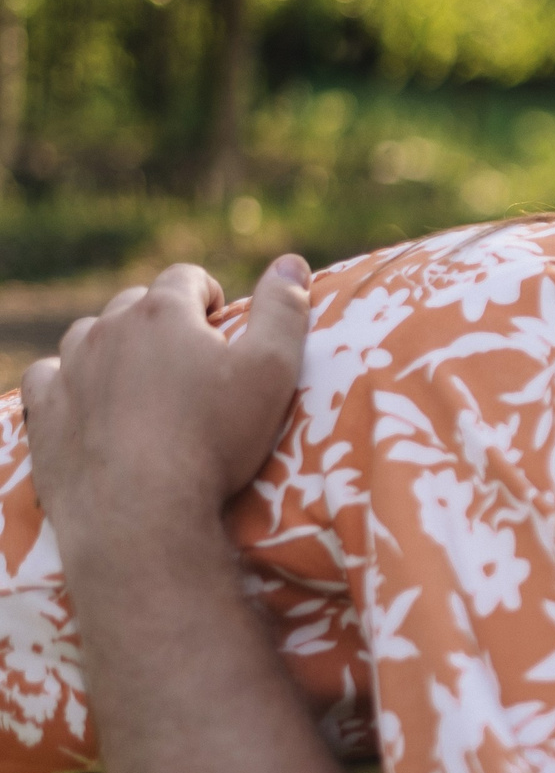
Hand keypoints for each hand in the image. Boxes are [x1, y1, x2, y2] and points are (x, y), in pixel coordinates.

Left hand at [21, 257, 310, 562]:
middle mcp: (108, 327)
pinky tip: (86, 400)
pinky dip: (68, 381)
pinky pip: (47, 376)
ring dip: (114, 348)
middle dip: (163, 321)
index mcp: (165, 312)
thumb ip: (285, 310)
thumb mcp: (273, 371)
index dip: (209, 296)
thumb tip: (292, 261)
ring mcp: (69, 367)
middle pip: (136, 303)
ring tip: (141, 383)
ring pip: (88, 335)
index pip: (187, 278)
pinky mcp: (44, 409)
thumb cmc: (216, 440)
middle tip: (190, 363)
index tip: (222, 324)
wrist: (140, 511)